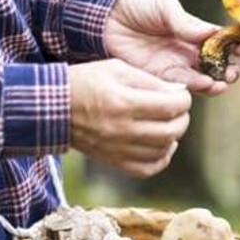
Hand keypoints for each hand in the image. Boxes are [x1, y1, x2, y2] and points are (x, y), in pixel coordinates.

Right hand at [68, 59, 191, 177]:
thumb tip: (179, 91)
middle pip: (170, 131)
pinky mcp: (114, 161)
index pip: (170, 106)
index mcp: (123, 102)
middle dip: (182, 118)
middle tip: (178, 109)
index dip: (183, 100)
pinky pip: (147, 169)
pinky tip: (162, 146)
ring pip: (162, 150)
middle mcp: (122, 129)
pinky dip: (161, 159)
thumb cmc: (86, 82)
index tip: (180, 95)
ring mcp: (118, 149)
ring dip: (173, 137)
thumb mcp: (116, 69)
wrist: (55, 107)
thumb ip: (150, 81)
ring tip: (169, 124)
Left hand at [105, 0, 239, 95]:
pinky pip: (181, 87)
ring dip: (215, 82)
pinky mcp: (160, 78)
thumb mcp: (165, 8)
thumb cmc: (138, 7)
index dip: (234, 46)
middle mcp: (187, 52)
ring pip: (202, 79)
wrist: (106, 19)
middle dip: (228, 70)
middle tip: (233, 71)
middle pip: (215, 65)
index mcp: (192, 32)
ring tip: (222, 82)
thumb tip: (212, 32)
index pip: (219, 42)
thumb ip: (186, 22)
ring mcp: (174, 66)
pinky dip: (196, 88)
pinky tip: (205, 85)